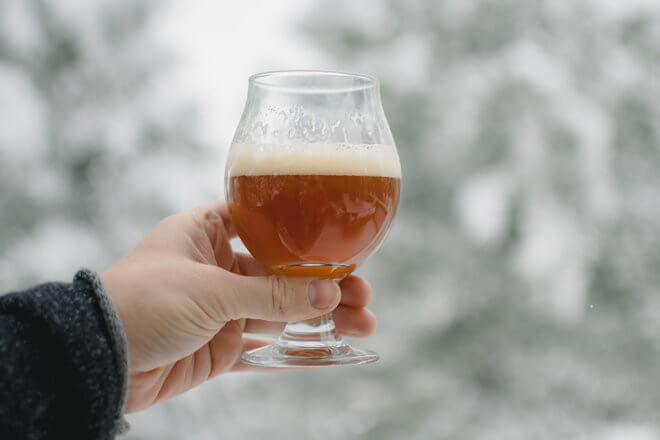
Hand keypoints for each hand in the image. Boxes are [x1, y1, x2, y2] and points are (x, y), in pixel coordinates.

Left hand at [101, 200, 376, 411]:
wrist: (96, 359)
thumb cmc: (140, 302)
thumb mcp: (210, 290)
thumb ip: (270, 295)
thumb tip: (328, 293)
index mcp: (206, 234)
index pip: (264, 224)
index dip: (302, 234)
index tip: (338, 245)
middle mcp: (216, 268)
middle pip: (282, 272)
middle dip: (322, 283)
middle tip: (362, 292)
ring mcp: (220, 309)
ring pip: (280, 311)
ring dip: (319, 316)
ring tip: (362, 322)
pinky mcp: (219, 347)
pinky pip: (265, 347)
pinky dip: (296, 348)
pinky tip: (331, 346)